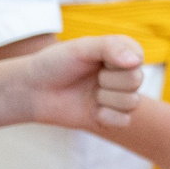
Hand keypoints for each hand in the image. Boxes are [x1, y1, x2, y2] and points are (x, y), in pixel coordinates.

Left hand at [12, 34, 146, 131]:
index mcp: (119, 52)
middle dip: (109, 81)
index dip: (117, 62)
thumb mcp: (81, 48)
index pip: (137, 58)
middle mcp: (121, 73)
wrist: (32, 91)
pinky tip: (92, 111)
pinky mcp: (109, 117)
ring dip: (107, 99)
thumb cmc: (54, 64)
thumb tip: (136, 61)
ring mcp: (116, 96)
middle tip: (91, 78)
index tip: (97, 61)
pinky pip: (124, 121)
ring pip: (133, 102)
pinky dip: (107, 117)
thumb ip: (111, 47)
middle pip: (136, 81)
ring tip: (89, 94)